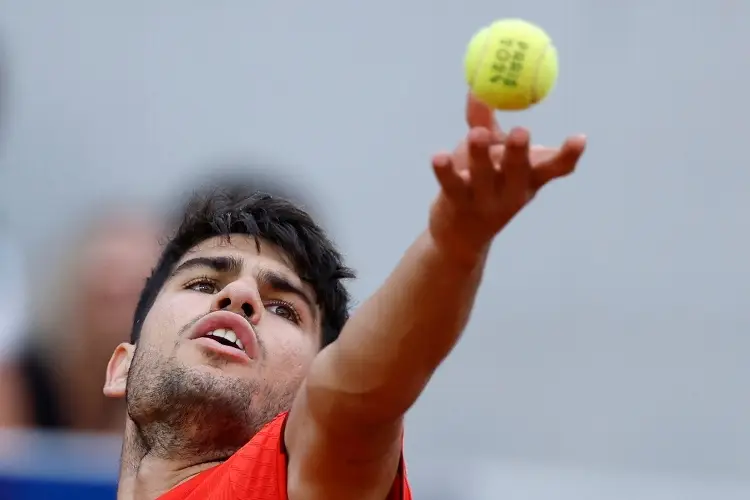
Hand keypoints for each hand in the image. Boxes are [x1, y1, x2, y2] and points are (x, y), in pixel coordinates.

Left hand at [429, 94, 585, 260]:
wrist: (461, 235)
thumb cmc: (484, 185)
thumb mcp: (492, 154)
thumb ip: (485, 122)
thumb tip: (476, 87)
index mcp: (529, 178)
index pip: (555, 169)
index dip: (568, 155)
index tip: (579, 138)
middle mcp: (512, 191)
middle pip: (518, 171)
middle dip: (519, 152)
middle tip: (519, 132)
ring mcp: (485, 200)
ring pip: (483, 176)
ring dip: (480, 155)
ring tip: (477, 134)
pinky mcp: (457, 204)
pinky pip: (451, 185)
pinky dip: (445, 171)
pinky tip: (439, 158)